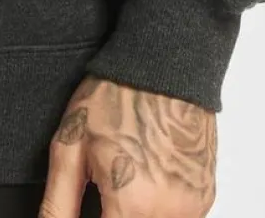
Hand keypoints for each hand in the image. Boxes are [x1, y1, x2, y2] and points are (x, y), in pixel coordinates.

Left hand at [41, 74, 216, 215]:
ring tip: (128, 175)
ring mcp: (192, 207)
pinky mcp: (206, 197)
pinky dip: (159, 207)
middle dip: (114, 214)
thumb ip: (58, 205)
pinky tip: (148, 173)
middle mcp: (169, 214)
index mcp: (131, 206)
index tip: (95, 209)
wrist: (163, 63)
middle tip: (107, 188)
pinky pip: (178, 217)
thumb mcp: (70, 147)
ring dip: (137, 212)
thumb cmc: (115, 97)